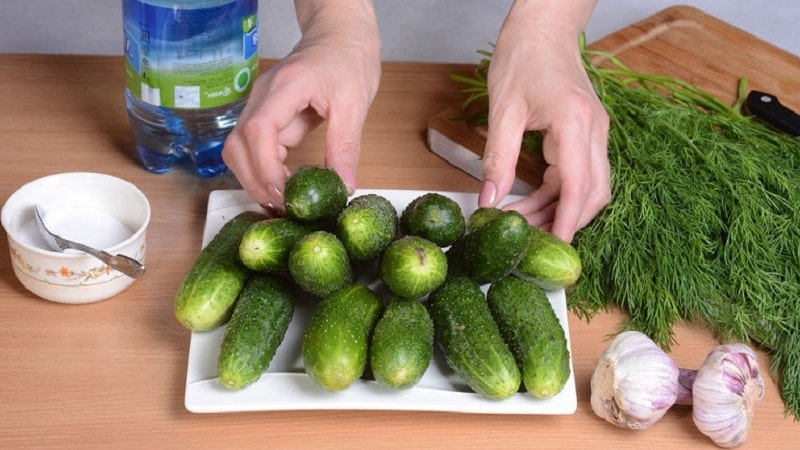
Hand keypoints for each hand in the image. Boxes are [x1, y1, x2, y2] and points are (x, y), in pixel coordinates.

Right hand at [222, 0, 380, 211]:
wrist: (339, 36)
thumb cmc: (348, 60)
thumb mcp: (354, 105)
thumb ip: (346, 147)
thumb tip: (344, 186)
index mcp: (285, 87)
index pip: (259, 131)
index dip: (266, 168)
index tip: (285, 193)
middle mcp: (263, 96)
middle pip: (237, 145)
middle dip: (255, 181)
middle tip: (284, 206)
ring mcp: (260, 105)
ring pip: (238, 149)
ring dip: (254, 178)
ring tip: (282, 201)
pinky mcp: (266, 116)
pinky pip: (253, 148)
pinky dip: (263, 170)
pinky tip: (284, 185)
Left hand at [477, 0, 609, 241]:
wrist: (544, 24)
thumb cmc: (524, 55)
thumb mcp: (502, 109)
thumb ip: (498, 159)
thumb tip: (488, 201)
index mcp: (575, 124)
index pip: (579, 188)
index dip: (568, 224)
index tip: (555, 249)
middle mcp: (594, 130)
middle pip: (593, 194)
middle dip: (564, 221)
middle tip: (529, 240)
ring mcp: (594, 132)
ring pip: (588, 187)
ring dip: (558, 209)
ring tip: (522, 223)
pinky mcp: (586, 132)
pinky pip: (577, 173)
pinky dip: (557, 193)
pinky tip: (531, 202)